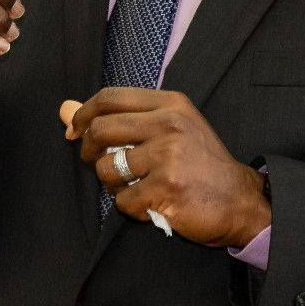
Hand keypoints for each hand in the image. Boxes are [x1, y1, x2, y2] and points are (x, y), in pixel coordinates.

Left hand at [60, 88, 270, 248]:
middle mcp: (170, 124)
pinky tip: (149, 204)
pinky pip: (123, 201)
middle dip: (88, 150)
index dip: (84, 114)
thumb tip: (64, 109)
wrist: (240, 200)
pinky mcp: (167, 188)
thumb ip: (119, 117)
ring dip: (111, 184)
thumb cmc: (201, 164)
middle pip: (101, 129)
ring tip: (130, 186)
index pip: (110, 97)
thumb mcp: (168, 129)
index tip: (74, 131)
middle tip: (96, 162)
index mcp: (171, 104)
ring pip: (107, 168)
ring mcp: (169, 156)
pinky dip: (130, 208)